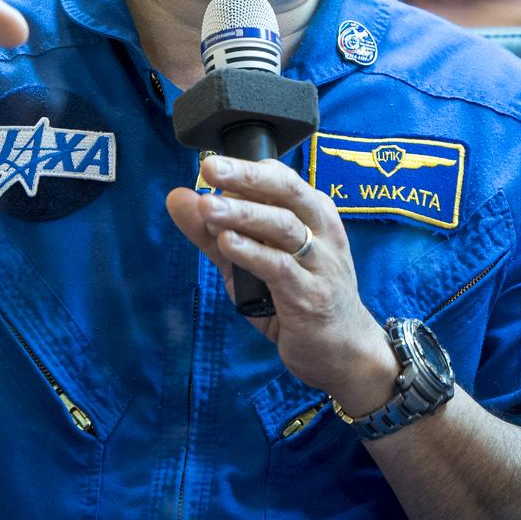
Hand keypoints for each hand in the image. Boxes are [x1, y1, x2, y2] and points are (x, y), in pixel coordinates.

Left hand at [166, 156, 397, 410]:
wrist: (343, 352)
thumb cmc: (296, 298)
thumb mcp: (250, 259)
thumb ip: (213, 229)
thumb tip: (177, 196)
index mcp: (312, 213)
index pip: (280, 178)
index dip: (245, 169)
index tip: (211, 166)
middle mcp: (321, 230)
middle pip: (286, 191)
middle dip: (247, 176)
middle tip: (211, 167)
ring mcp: (320, 263)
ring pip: (282, 226)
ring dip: (243, 214)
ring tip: (207, 207)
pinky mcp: (311, 296)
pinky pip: (280, 267)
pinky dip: (252, 252)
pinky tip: (227, 243)